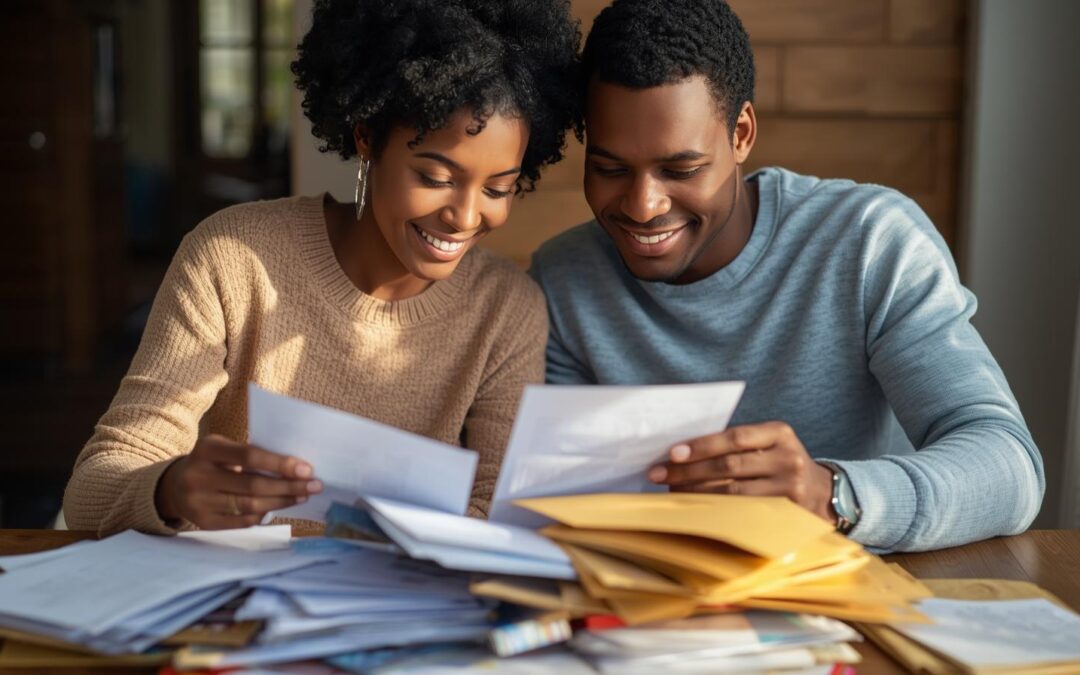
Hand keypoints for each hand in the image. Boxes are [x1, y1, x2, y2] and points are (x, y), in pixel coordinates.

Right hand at [155, 434, 322, 528]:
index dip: (280, 464)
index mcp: (207, 449)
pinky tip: (279, 507)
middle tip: (314, 485)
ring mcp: (198, 502)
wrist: (175, 485)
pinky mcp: (203, 522)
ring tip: (302, 496)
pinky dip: (264, 514)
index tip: (307, 468)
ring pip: (250, 505)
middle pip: (253, 485)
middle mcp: (199, 475)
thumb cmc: (213, 462)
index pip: (250, 456)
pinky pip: (241, 521)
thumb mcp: (224, 449)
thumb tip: (295, 467)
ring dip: (282, 502)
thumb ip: (252, 454)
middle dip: (288, 486)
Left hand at [648, 421, 836, 524]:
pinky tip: (695, 508)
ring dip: (696, 493)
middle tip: (659, 475)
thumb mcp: (768, 444)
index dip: (702, 445)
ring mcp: (790, 489)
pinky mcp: (787, 514)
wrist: (824, 492)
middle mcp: (788, 459)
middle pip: (730, 466)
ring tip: (671, 491)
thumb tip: (681, 451)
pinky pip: (743, 513)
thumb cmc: (779, 463)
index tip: (672, 453)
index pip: (735, 437)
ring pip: (733, 494)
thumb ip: (735, 443)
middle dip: (689, 471)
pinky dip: (715, 510)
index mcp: (780, 433)